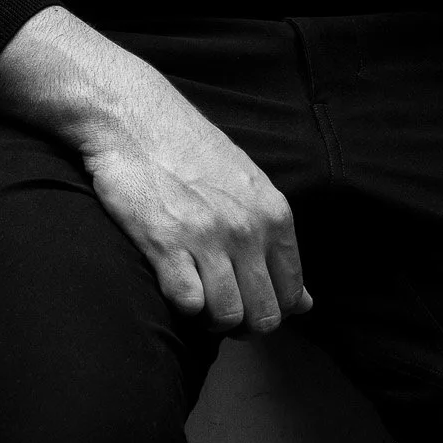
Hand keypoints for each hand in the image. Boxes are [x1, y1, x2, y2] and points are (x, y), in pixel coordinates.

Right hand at [0, 7, 310, 335]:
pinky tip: (173, 280)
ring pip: (226, 318)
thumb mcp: (249, 188)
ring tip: (196, 294)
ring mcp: (208, 235)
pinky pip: (189, 304)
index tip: (246, 300)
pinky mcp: (166, 242)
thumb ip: (277, 244)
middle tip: (219, 306)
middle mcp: (247, 227)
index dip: (270, 310)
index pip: (292, 296)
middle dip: (241, 324)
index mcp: (274, 213)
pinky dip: (182, 305)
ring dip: (210, 320)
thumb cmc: (191, 153)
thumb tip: (306, 303)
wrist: (135, 118)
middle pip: (263, 317)